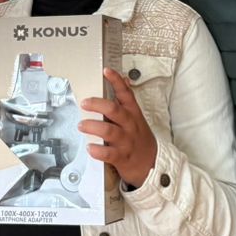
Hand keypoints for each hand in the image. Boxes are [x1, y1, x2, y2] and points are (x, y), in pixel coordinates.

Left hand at [78, 69, 157, 186]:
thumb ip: (128, 102)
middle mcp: (130, 126)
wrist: (153, 165)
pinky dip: (97, 151)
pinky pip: (108, 154)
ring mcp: (126, 142)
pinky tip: (90, 148)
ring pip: (109, 131)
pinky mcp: (122, 157)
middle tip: (84, 103)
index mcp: (133, 114)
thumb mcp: (137, 118)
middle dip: (97, 104)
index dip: (116, 81)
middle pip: (114, 110)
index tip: (106, 71)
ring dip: (93, 126)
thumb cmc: (140, 139)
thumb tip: (124, 80)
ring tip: (82, 125)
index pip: (126, 94)